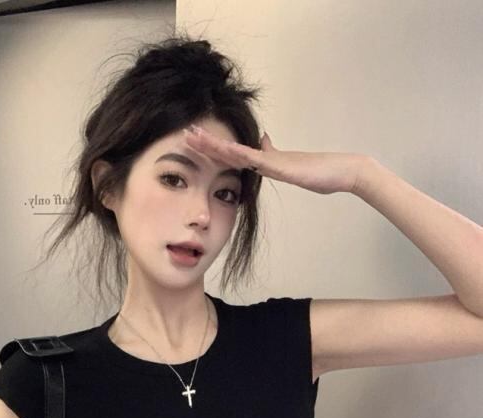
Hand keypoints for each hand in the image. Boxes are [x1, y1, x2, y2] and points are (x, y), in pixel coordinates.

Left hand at [183, 124, 367, 194]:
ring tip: (194, 136)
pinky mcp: (280, 165)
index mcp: (265, 161)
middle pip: (228, 150)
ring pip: (236, 151)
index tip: (194, 143)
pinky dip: (238, 154)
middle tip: (185, 135)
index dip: (213, 149)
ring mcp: (271, 160)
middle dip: (206, 143)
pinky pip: (255, 159)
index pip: (232, 155)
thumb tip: (262, 142)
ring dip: (214, 145)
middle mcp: (264, 158)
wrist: (343, 171)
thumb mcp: (290, 166)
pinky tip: (224, 150)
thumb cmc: (320, 172)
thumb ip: (274, 155)